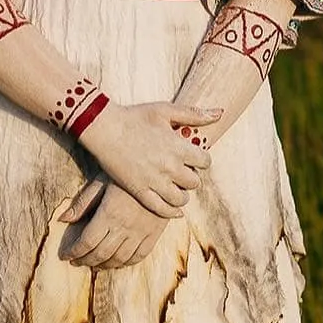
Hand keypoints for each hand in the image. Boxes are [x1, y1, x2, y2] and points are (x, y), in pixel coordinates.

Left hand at [59, 176, 170, 268]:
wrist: (160, 173)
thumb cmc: (126, 173)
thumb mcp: (101, 182)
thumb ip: (83, 203)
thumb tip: (62, 219)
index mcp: (109, 214)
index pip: (87, 242)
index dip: (74, 252)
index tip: (65, 255)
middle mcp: (124, 227)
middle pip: (101, 254)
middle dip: (85, 261)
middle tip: (76, 262)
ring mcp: (141, 232)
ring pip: (119, 259)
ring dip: (104, 265)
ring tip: (94, 265)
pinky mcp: (154, 234)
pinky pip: (139, 256)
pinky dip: (126, 264)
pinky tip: (118, 263)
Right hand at [76, 101, 219, 217]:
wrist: (104, 128)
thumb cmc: (135, 116)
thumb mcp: (166, 110)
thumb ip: (194, 114)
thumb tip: (219, 113)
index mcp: (179, 147)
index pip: (205, 162)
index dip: (201, 160)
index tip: (193, 158)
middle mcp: (170, 166)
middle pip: (194, 182)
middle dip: (191, 177)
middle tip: (182, 172)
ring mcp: (154, 181)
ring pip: (181, 199)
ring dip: (183, 195)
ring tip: (177, 189)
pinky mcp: (139, 190)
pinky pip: (161, 209)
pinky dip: (171, 212)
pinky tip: (175, 210)